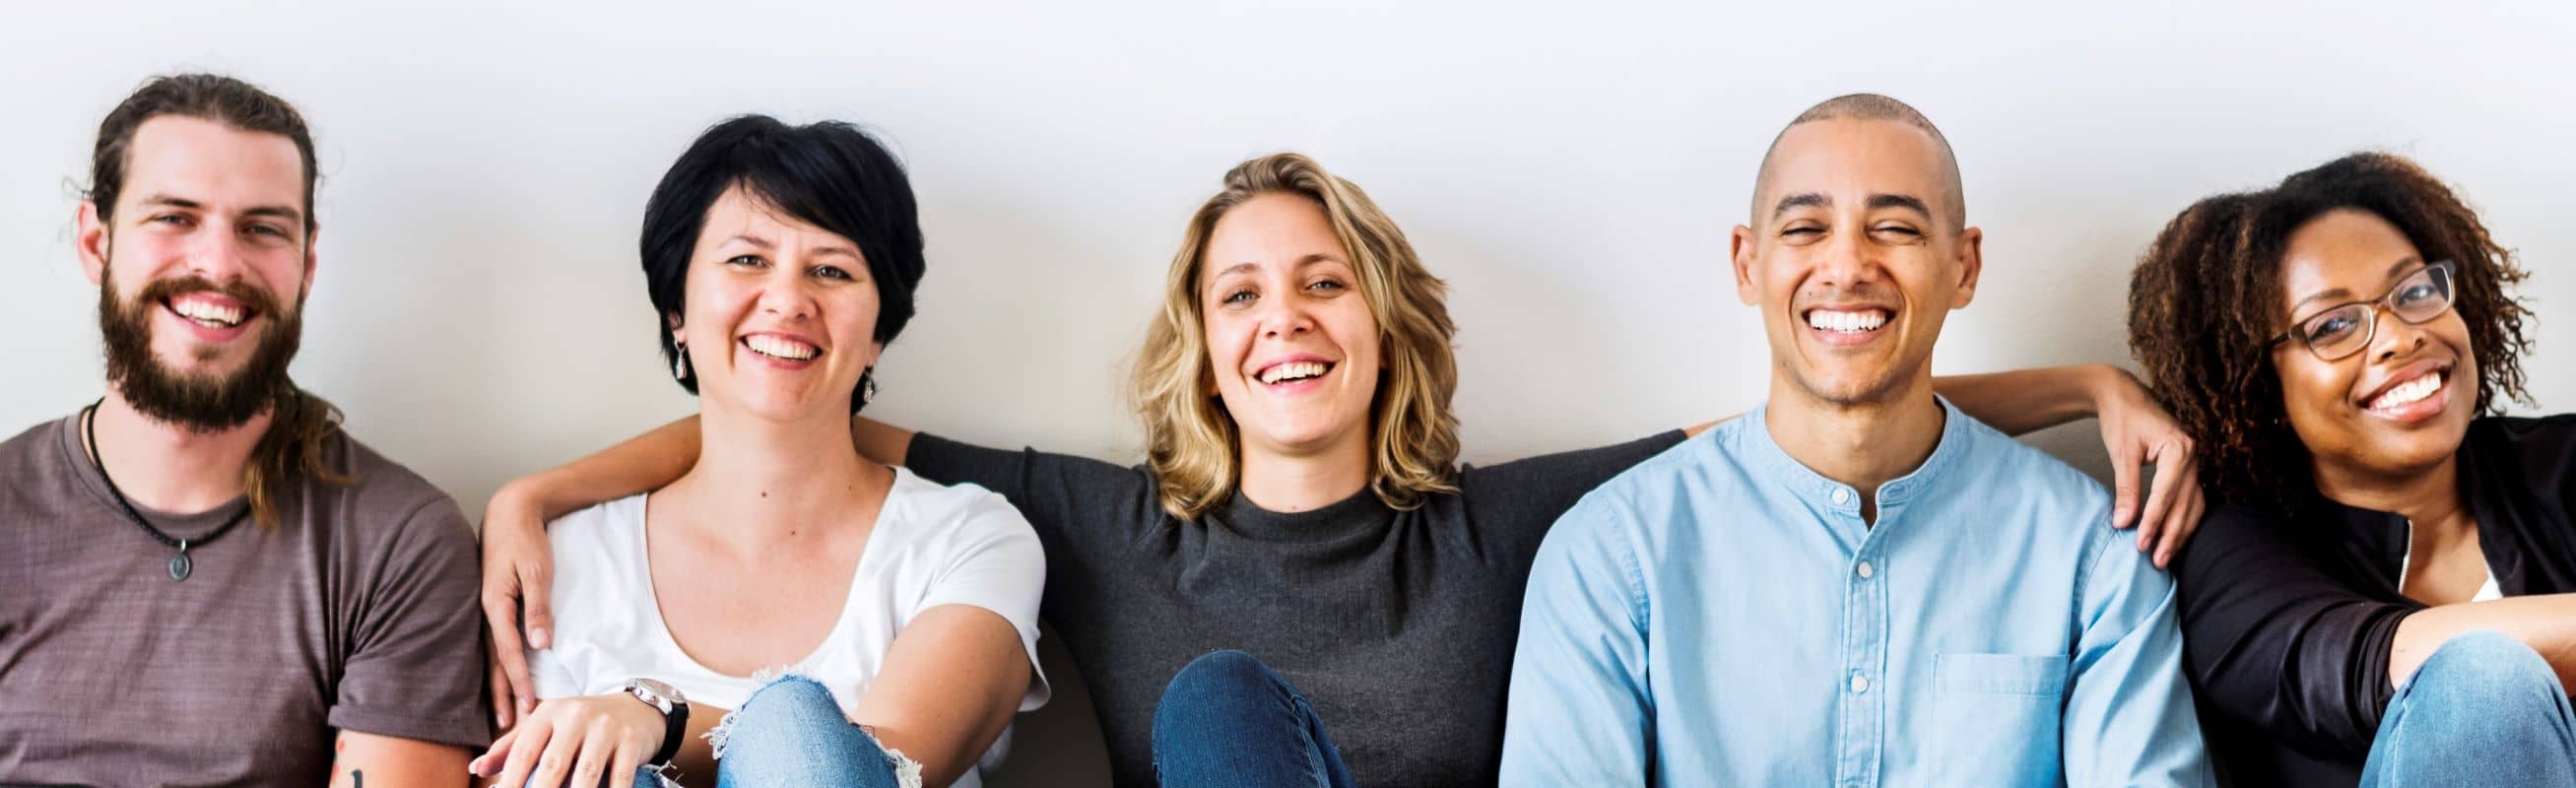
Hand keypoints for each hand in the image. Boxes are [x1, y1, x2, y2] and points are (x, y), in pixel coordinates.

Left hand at [470, 694, 665, 787]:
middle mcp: (576, 715)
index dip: (511, 781)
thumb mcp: (547, 726)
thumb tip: (478, 769)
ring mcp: (606, 727)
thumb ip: (512, 747)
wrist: (637, 709)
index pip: (524, 751)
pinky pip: (620, 776)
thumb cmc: (582, 725)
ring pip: (586, 772)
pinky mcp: (631, 739)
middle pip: (553, 764)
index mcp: (549, 713)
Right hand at [481, 482, 558, 729]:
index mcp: (496, 604)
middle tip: (508, 726)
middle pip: (492, 662)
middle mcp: (485, 611)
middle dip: (501, 694)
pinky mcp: (490, 604)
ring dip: (496, 684)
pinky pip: (491, 641)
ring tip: (501, 712)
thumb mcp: (538, 571)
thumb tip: (540, 644)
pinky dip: (495, 664)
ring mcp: (484, 608)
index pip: (508, 652)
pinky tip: (499, 677)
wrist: (510, 512)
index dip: (519, 681)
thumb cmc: (526, 539)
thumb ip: (538, 607)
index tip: (528, 707)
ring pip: (488, 655)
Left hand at [2090, 366, 2203, 568]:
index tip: (2140, 544)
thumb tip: (2123, 522)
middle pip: (2185, 504)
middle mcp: (2194, 456)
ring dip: (2180, 532)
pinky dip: (2184, 519)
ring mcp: (2195, 462)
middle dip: (2170, 535)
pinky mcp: (2189, 468)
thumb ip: (2126, 489)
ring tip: (2166, 557)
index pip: (2166, 494)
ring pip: (2193, 505)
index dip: (2153, 522)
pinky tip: (2175, 538)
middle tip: (2157, 561)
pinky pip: (2192, 499)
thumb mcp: (2121, 453)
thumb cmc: (2122, 419)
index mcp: (2179, 448)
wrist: (2124, 394)